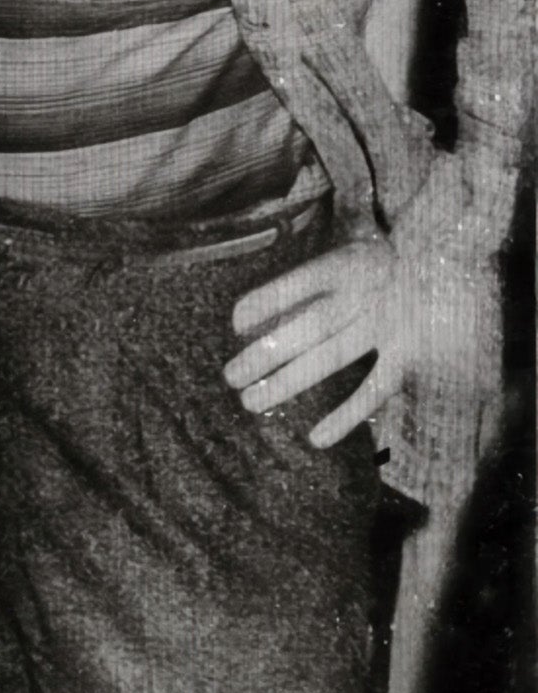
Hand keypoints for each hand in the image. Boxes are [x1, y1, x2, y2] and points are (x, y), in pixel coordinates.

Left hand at [222, 234, 499, 447]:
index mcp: (349, 266)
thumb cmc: (393, 262)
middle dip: (264, 354)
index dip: (265, 302)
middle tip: (230, 377)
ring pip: (330, 357)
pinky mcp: (412, 353)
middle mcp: (366, 294)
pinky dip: (346, 414)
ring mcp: (390, 325)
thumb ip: (312, 280)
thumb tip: (256, 313)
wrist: (460, 264)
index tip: (236, 322)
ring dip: (288, 383)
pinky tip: (317, 437)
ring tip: (251, 402)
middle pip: (306, 327)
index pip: (298, 283)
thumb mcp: (355, 255)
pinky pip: (375, 387)